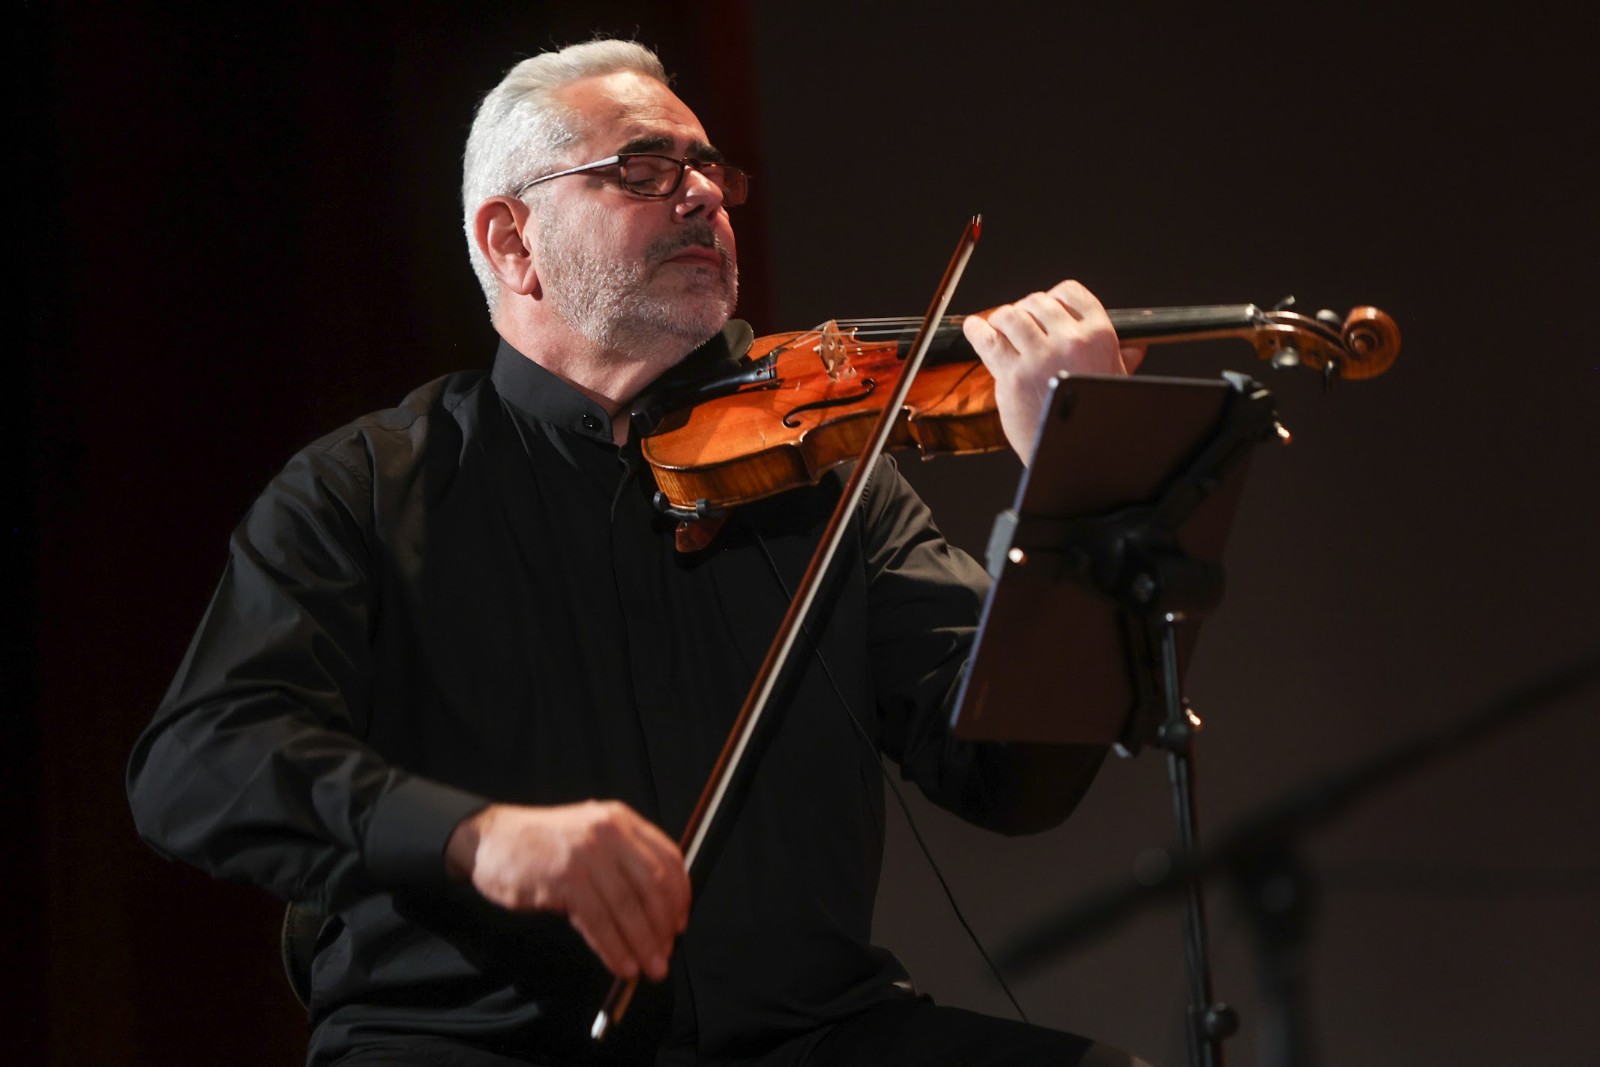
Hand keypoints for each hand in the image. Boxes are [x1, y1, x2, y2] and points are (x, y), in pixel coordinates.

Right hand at [446, 801, 689, 980]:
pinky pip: (599, 922)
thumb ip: (622, 861)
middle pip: (653, 886)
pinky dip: (614, 949)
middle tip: (667, 952)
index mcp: (620, 819)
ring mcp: (586, 855)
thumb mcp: (590, 836)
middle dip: (664, 926)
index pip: (667, 857)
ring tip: (651, 968)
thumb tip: (657, 911)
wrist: (491, 839)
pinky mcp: (564, 879)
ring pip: (628, 908)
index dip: (680, 895)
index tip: (681, 921)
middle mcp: (608, 833)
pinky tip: (622, 965)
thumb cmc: (544, 845)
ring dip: (643, 944)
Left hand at [962, 279, 1144, 464]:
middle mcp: (1071, 340)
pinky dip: (977, 331)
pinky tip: (974, 329)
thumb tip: (1135, 347)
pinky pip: (987, 340)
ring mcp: (1040, 357)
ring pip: (1010, 316)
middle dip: (1024, 311)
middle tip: (1018, 325)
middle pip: (1036, 302)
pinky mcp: (1013, 376)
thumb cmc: (1096, 417)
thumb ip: (1122, 359)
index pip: (1069, 292)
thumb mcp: (1116, 382)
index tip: (1044, 309)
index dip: (1052, 298)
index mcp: (1099, 335)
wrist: (1076, 454)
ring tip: (999, 328)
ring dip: (1001, 320)